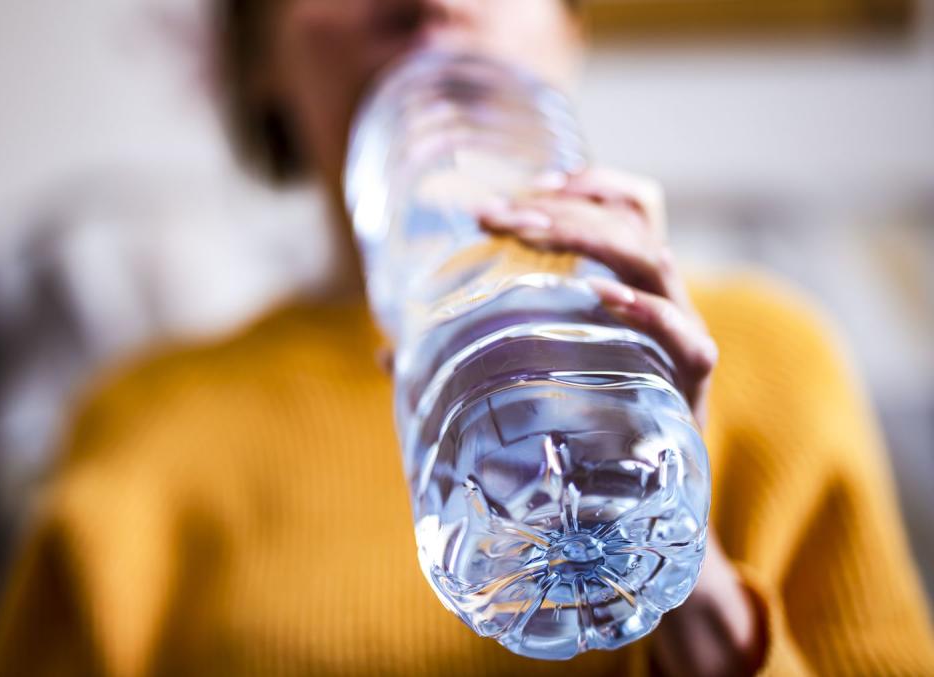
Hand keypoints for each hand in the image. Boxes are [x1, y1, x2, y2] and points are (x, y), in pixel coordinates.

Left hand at [479, 168, 764, 673]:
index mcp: (628, 292)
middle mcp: (660, 306)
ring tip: (528, 231)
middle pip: (633, 225)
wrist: (624, 518)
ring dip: (591, 235)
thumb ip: (463, 364)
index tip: (529, 183)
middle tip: (498, 213)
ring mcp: (678, 342)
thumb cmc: (574, 437)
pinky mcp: (688, 387)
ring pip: (657, 262)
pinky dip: (647, 310)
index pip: (631, 210)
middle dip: (563, 206)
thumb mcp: (520, 386)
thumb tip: (388, 353)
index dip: (589, 184)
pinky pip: (684, 336)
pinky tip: (600, 297)